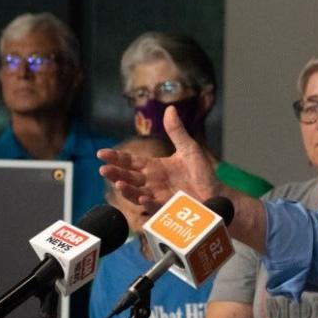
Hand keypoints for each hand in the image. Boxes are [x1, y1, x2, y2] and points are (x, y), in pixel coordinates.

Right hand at [97, 105, 221, 212]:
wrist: (216, 193)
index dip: (116, 157)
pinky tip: (142, 198)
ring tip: (118, 184)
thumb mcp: (189, 149)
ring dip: (127, 190)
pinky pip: (155, 207)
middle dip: (115, 174)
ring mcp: (158, 196)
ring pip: (137, 194)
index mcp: (154, 167)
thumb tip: (170, 108)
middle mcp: (152, 182)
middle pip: (129, 177)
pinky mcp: (168, 209)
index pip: (131, 161)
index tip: (101, 153)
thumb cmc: (202, 173)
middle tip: (103, 169)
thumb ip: (176, 132)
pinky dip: (147, 204)